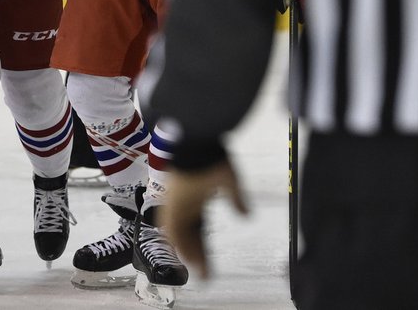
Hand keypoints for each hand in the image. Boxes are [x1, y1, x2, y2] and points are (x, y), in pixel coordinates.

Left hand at [158, 159, 248, 280]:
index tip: (208, 261)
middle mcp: (183, 204)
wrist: (195, 143)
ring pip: (180, 236)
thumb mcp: (230, 181)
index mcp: (195, 198)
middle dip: (198, 255)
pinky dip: (180, 245)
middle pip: (189, 235)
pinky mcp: (172, 205)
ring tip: (199, 271)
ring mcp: (176, 205)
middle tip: (206, 274)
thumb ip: (237, 200)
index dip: (203, 245)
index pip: (198, 228)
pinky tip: (186, 257)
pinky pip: (172, 230)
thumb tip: (246, 215)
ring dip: (190, 253)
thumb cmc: (211, 158)